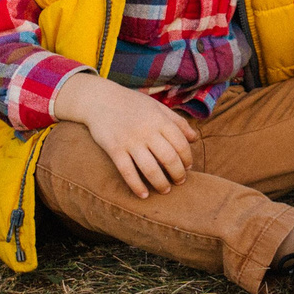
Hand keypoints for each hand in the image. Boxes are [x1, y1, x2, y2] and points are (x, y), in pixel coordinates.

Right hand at [51, 73, 199, 197]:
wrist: (99, 99)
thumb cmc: (131, 103)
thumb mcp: (156, 107)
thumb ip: (177, 121)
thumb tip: (195, 138)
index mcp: (159, 120)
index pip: (181, 144)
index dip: (187, 158)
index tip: (187, 167)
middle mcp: (147, 131)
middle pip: (169, 158)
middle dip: (178, 174)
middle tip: (180, 182)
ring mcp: (130, 141)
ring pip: (150, 169)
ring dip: (161, 183)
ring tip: (165, 190)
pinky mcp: (114, 149)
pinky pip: (127, 172)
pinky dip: (137, 186)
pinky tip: (144, 195)